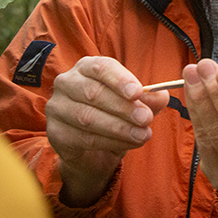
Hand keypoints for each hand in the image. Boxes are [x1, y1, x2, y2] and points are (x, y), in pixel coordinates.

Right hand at [45, 56, 169, 207]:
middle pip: (94, 93)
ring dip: (119, 128)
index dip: (120, 79)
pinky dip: (109, 142)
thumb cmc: (113, 116)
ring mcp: (57, 107)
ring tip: (143, 135)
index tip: (138, 92)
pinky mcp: (55, 132)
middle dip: (124, 107)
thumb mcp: (134, 105)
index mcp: (87, 67)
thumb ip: (147, 99)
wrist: (92, 149)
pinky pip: (83, 138)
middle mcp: (67, 83)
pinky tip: (128, 144)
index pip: (101, 67)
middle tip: (147, 119)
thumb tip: (161, 96)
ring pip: (88, 117)